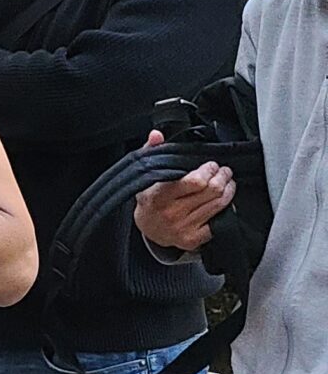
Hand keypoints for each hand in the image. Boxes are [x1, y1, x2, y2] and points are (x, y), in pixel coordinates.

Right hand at [134, 130, 234, 252]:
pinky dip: (225, 208)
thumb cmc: (149, 198)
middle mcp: (171, 214)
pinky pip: (218, 220)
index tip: (211, 165)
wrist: (148, 229)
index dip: (208, 170)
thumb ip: (151, 151)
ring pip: (219, 204)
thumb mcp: (145, 174)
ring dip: (228, 190)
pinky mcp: (194, 239)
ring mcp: (183, 228)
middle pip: (211, 191)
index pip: (195, 182)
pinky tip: (223, 200)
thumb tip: (157, 135)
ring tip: (227, 182)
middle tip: (224, 171)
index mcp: (158, 196)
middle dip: (222, 177)